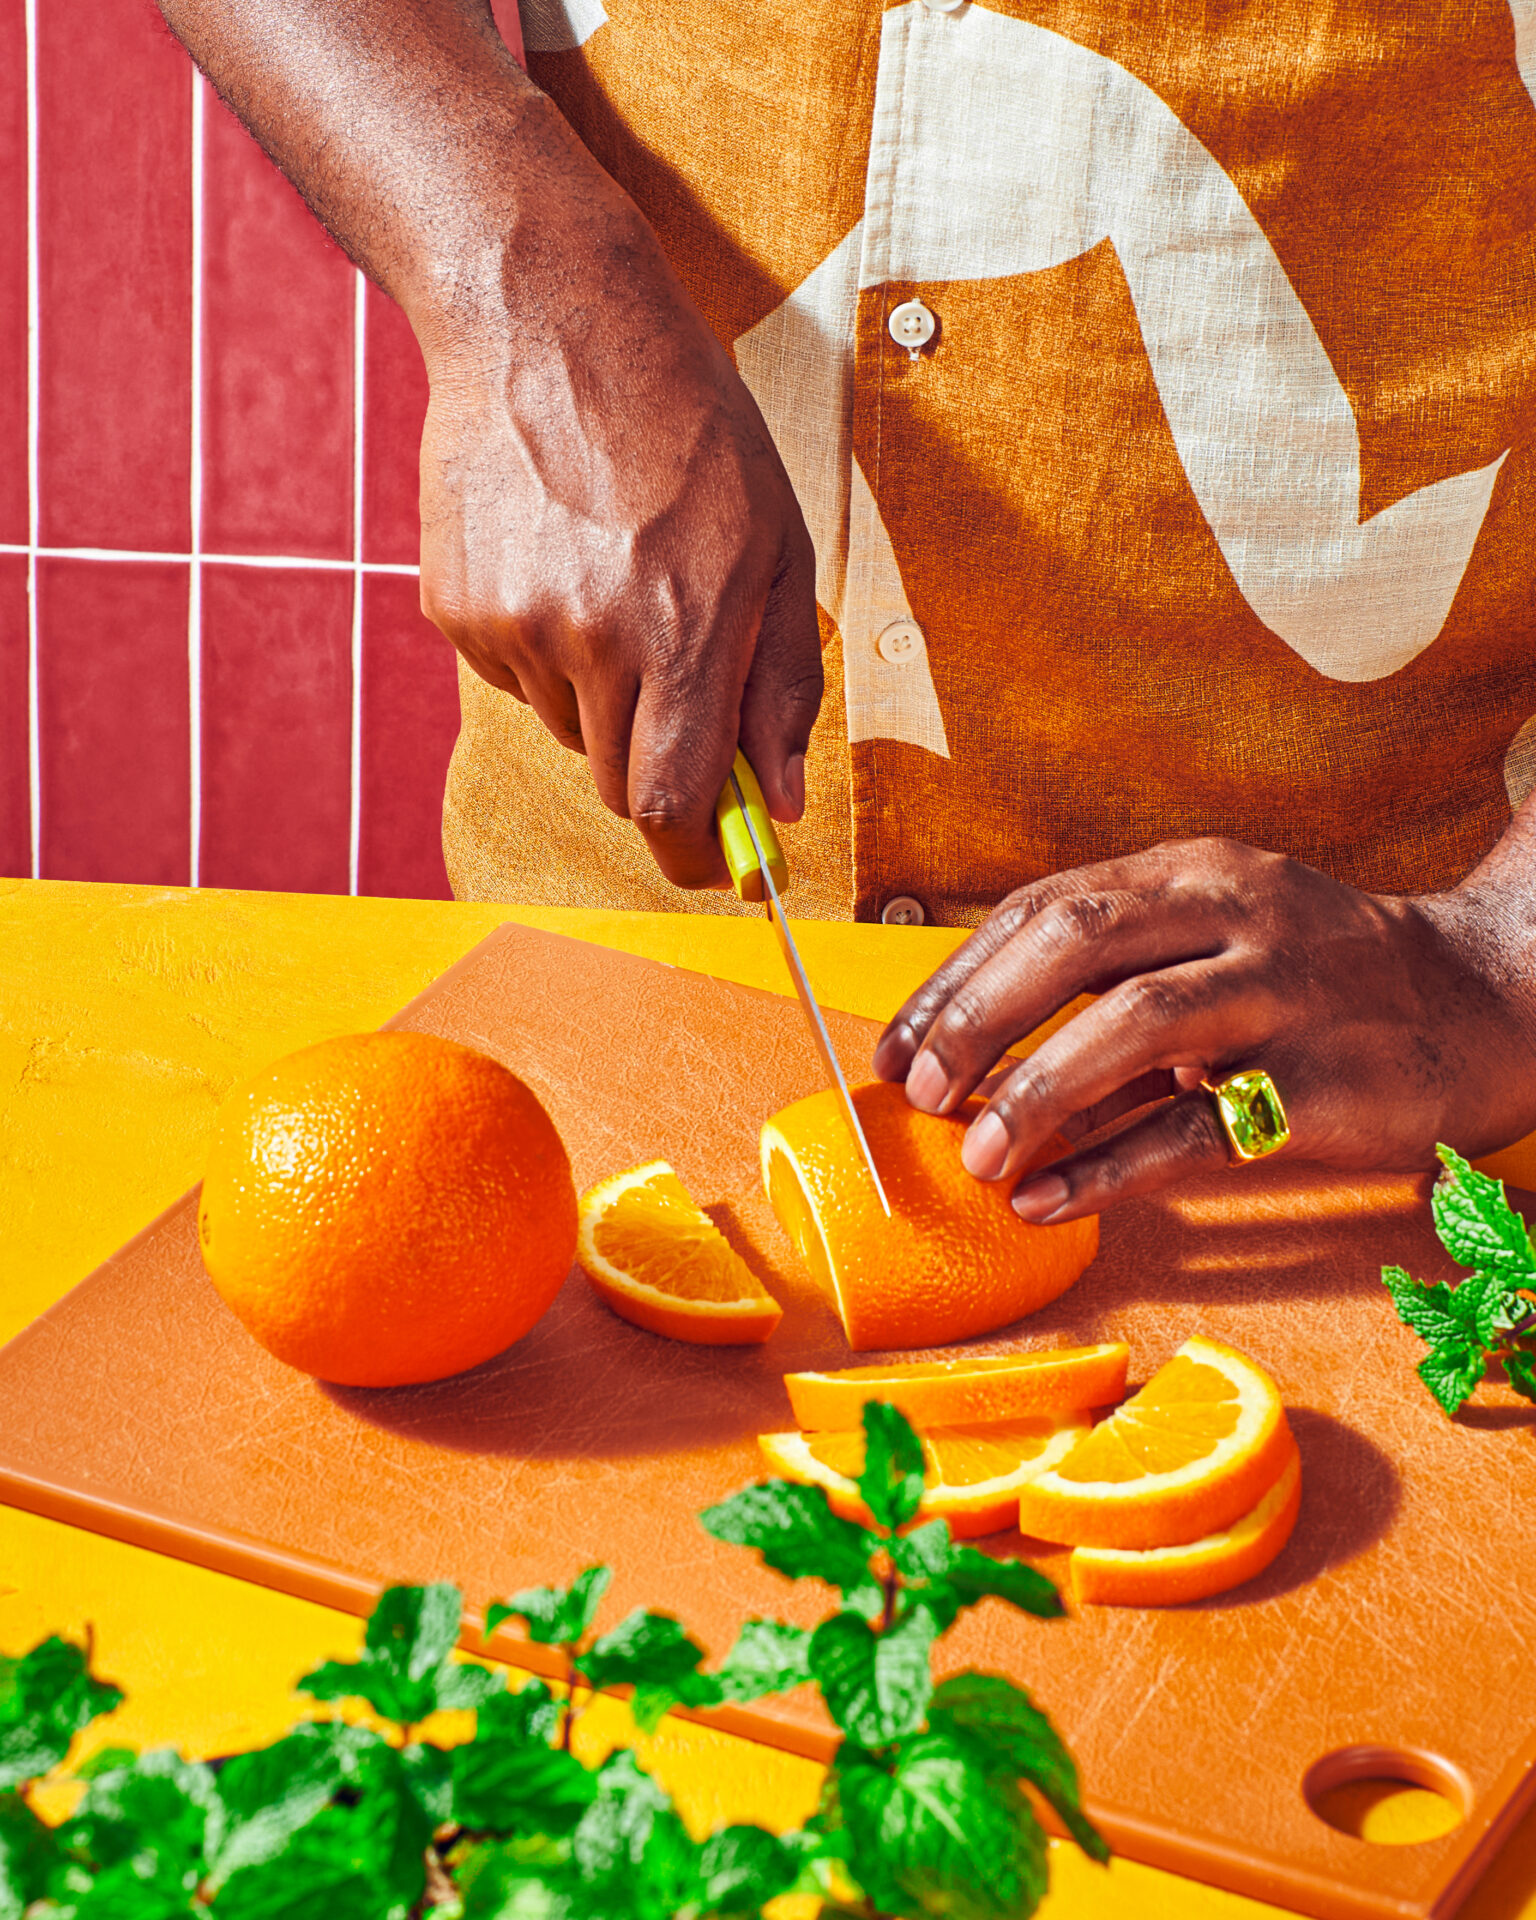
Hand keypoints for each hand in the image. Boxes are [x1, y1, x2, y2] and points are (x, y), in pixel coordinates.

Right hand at [416, 130, 820, 888]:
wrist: (548, 320)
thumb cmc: (685, 426)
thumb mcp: (774, 546)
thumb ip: (780, 687)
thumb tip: (786, 804)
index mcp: (678, 632)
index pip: (672, 804)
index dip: (696, 852)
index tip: (715, 862)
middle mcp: (586, 640)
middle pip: (617, 783)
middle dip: (656, 760)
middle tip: (676, 677)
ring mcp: (509, 625)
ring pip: (567, 730)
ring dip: (600, 694)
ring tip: (615, 581)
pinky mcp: (454, 606)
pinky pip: (514, 679)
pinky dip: (544, 650)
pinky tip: (559, 560)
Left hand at [871, 838, 1535, 1220]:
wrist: (1484, 1003)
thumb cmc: (1317, 980)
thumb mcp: (1212, 949)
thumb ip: (1108, 991)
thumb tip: (975, 1065)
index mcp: (1192, 873)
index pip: (1044, 908)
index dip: (957, 979)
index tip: (898, 1049)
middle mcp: (1236, 913)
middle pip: (1076, 941)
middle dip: (979, 1017)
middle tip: (922, 1094)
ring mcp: (1286, 990)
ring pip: (1136, 1023)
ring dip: (1036, 1091)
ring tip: (978, 1155)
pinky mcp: (1325, 1079)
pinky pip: (1199, 1126)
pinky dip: (1110, 1165)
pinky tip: (1050, 1197)